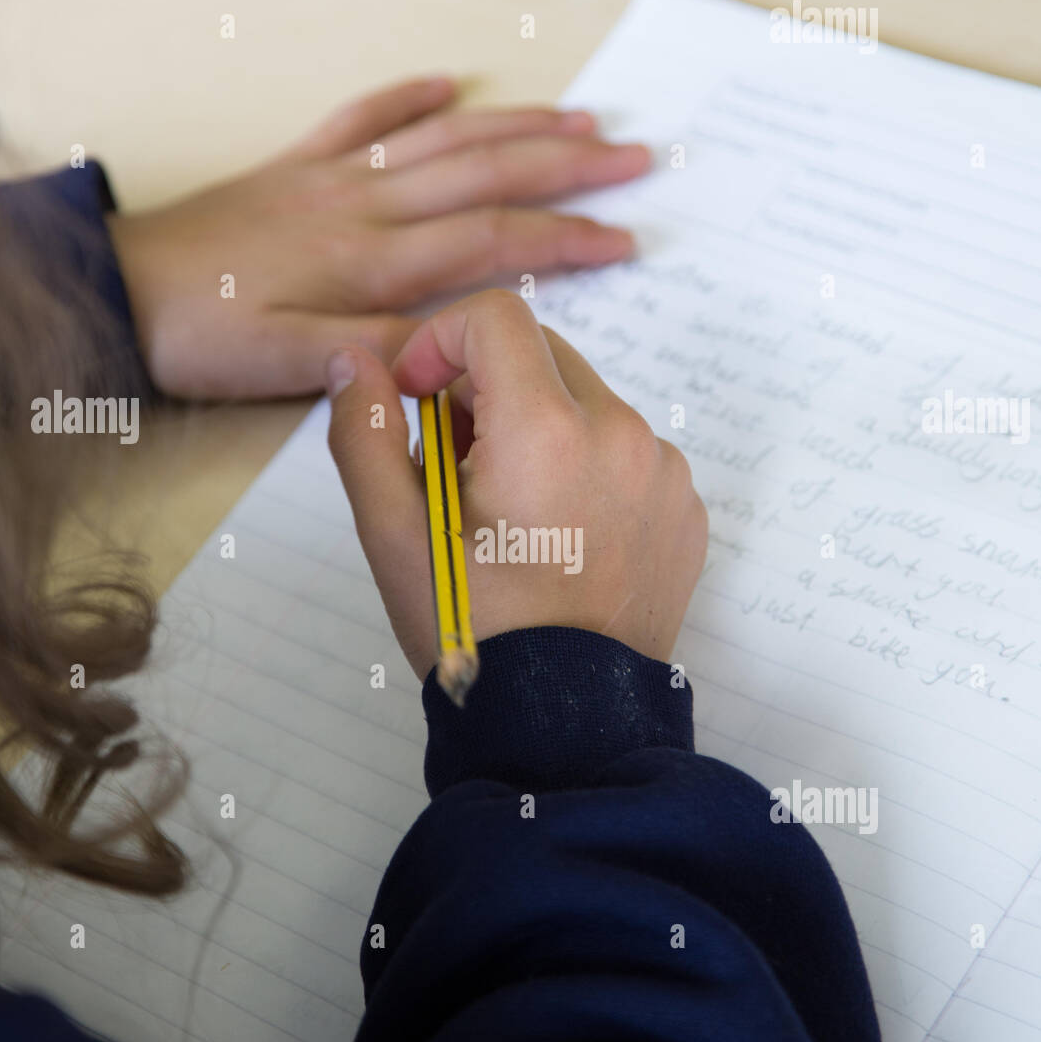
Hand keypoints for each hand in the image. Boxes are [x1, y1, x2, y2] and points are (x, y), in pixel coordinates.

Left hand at [106, 77, 649, 399]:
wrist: (122, 290)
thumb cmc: (204, 335)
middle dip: (568, 163)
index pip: (493, 240)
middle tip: (634, 156)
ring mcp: (334, 178)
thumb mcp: (291, 368)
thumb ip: (377, 357)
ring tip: (577, 116)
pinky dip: (410, 95)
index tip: (625, 239)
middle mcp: (366, 205)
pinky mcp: (298, 167)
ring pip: (443, 139)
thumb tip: (458, 351)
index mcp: (373, 261)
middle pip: (486, 172)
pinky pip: (363, 116)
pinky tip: (446, 81)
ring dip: (515, 123)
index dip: (565, 238)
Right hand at [326, 290, 707, 676]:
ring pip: (585, 403)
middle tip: (454, 472)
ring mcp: (663, 473)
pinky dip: (586, 469)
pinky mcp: (685, 507)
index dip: (440, 339)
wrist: (564, 724)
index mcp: (547, 431)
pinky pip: (627, 451)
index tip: (415, 394)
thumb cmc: (477, 635)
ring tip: (510, 517)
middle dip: (485, 393)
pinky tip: (559, 537)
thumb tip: (356, 360)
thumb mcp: (393, 536)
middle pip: (542, 355)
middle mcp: (621, 435)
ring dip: (538, 431)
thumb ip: (364, 431)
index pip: (496, 317)